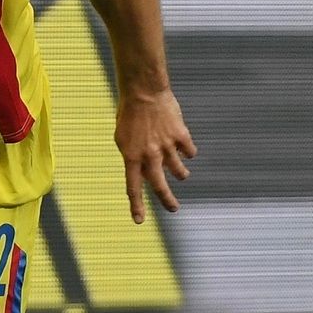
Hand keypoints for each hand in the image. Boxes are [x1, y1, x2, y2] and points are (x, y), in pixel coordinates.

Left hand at [115, 89, 195, 223]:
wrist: (144, 91)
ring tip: (182, 175)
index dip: (136, 206)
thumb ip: (134, 156)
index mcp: (131, 156)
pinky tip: (186, 150)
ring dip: (181, 174)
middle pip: (160, 186)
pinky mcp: (181, 136)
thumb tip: (146, 170)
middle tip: (174, 209)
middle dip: (168, 200)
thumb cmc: (129, 113)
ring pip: (179, 170)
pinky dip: (188, 152)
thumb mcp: (123, 137)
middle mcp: (149, 155)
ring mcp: (166, 146)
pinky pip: (189, 152)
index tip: (139, 221)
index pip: (133, 187)